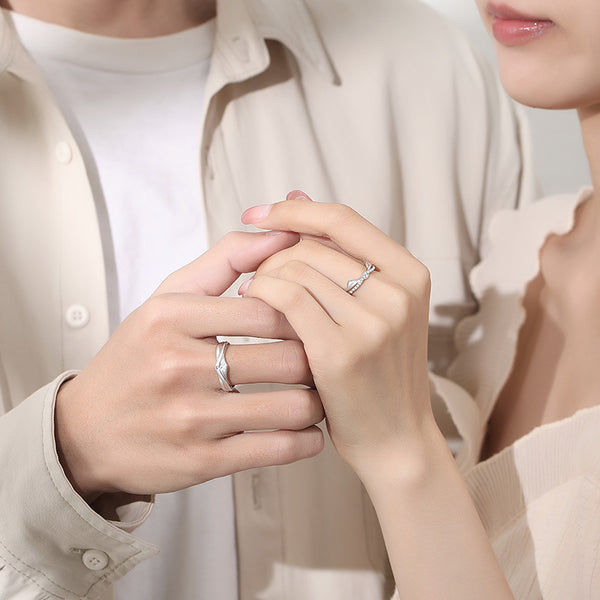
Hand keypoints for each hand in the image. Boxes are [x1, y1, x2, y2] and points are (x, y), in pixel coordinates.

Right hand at [55, 231, 323, 501]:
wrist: (86, 431)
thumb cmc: (138, 358)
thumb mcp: (168, 298)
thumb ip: (226, 259)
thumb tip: (282, 232)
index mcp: (172, 317)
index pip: (268, 307)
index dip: (305, 314)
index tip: (315, 320)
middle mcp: (179, 365)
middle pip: (286, 357)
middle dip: (319, 358)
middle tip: (328, 358)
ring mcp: (190, 417)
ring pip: (290, 407)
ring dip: (318, 402)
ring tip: (320, 393)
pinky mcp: (201, 461)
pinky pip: (275, 450)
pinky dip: (305, 442)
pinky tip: (309, 431)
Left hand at [240, 194, 433, 480]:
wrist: (395, 439)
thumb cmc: (378, 371)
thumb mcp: (374, 308)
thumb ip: (338, 252)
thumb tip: (296, 194)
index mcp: (410, 274)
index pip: (342, 219)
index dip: (294, 211)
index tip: (258, 215)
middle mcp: (398, 292)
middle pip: (312, 245)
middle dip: (272, 256)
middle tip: (258, 279)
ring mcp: (373, 322)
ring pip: (296, 269)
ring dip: (264, 278)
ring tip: (256, 296)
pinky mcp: (342, 351)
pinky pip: (287, 297)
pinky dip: (262, 294)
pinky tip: (253, 305)